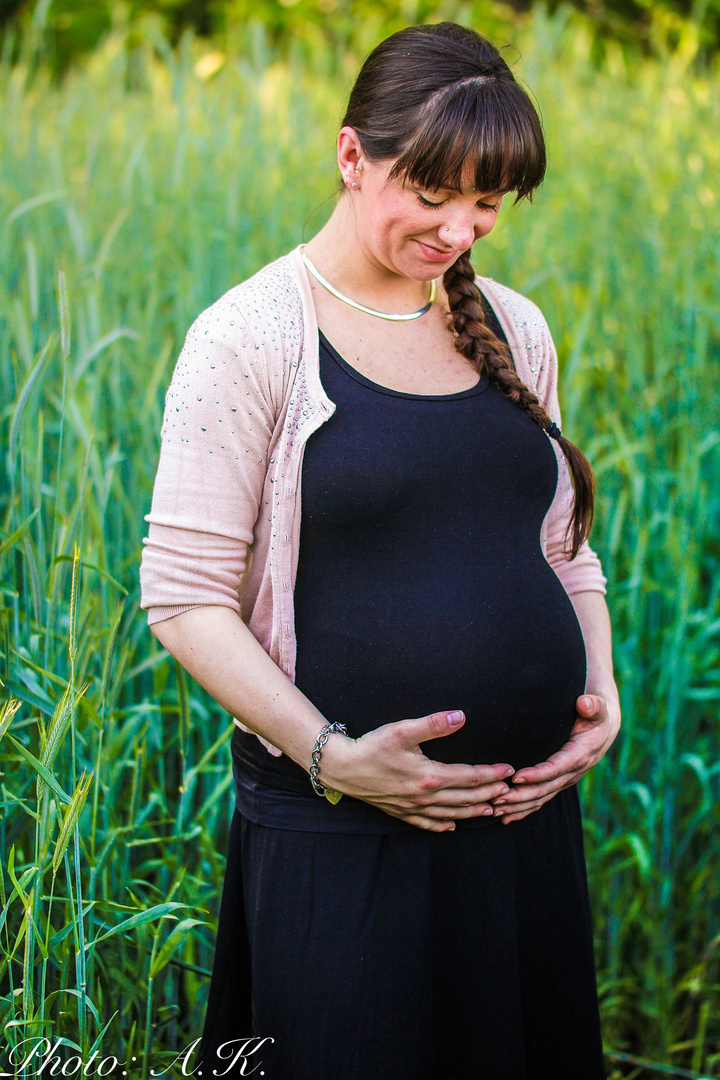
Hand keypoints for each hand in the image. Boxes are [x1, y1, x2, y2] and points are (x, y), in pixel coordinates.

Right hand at [319, 710, 515, 832]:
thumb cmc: (372, 746)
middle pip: (465, 798)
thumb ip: (434, 724)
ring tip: (492, 809)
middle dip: (490, 794)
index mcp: (429, 776)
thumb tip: (460, 716)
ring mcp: (413, 808)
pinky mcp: (401, 812)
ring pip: (451, 814)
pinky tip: (453, 825)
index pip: (469, 777)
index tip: (509, 770)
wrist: (342, 767)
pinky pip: (428, 824)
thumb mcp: (403, 730)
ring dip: (473, 811)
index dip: (492, 774)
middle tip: (510, 791)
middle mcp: (424, 797)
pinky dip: (444, 825)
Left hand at [490, 693, 620, 823]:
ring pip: (541, 798)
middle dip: (521, 795)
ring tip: (495, 808)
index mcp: (580, 754)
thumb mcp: (598, 708)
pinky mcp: (558, 783)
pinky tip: (506, 817)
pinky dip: (523, 810)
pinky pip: (541, 800)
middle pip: (545, 788)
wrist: (603, 730)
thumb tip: (584, 703)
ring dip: (518, 806)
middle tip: (497, 797)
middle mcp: (573, 772)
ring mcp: (565, 780)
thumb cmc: (596, 715)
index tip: (516, 776)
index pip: (556, 768)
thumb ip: (593, 705)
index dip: (537, 774)